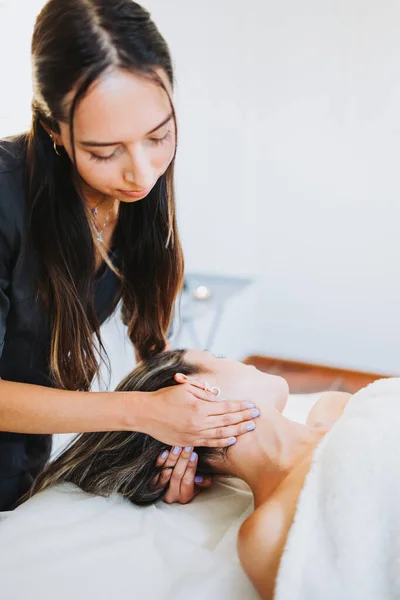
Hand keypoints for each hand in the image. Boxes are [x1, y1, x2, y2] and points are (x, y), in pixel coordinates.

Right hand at [136, 376, 259, 447]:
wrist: (146, 414)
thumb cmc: (165, 397)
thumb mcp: (185, 388)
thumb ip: (204, 392)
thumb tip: (219, 396)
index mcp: (199, 407)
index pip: (226, 407)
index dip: (241, 406)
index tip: (252, 405)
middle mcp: (199, 422)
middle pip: (228, 421)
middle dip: (244, 418)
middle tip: (257, 416)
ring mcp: (194, 434)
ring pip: (222, 434)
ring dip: (238, 430)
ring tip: (250, 427)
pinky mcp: (188, 442)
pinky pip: (209, 443)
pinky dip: (222, 442)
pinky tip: (232, 439)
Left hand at [154, 446, 212, 503]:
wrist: (172, 487)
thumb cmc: (190, 483)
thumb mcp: (201, 485)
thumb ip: (205, 482)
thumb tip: (199, 479)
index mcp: (185, 497)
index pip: (188, 481)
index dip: (191, 467)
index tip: (194, 454)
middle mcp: (172, 496)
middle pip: (177, 476)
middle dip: (183, 459)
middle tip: (187, 447)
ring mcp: (160, 490)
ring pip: (166, 473)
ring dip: (172, 458)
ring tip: (177, 447)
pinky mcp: (152, 484)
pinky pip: (155, 472)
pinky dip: (160, 461)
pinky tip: (165, 452)